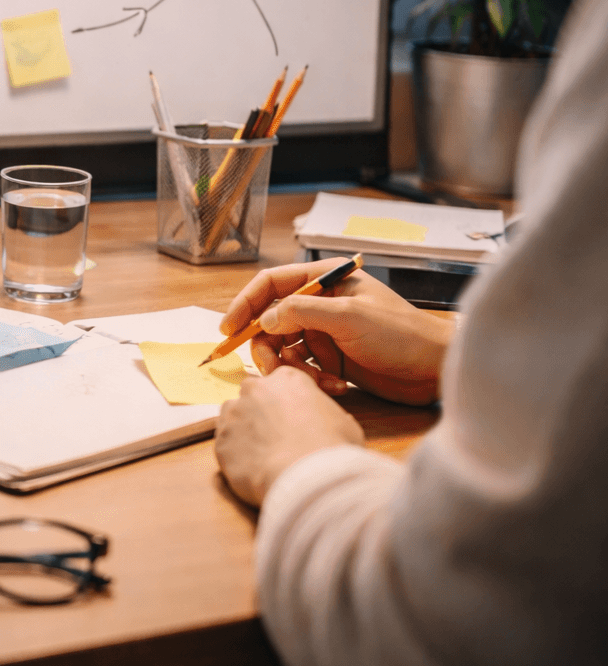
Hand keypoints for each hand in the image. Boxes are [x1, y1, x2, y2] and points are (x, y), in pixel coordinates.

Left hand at [215, 367, 364, 505]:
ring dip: (245, 431)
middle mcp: (254, 389)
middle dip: (262, 412)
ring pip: (234, 417)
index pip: (283, 384)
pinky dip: (237, 455)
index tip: (294, 420)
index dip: (289, 403)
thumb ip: (325, 415)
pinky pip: (226, 444)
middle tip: (277, 437)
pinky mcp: (220, 439)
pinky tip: (254, 468)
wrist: (306, 478)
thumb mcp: (344, 424)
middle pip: (254, 395)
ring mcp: (233, 413)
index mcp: (287, 379)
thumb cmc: (331, 449)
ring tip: (265, 455)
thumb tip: (324, 423)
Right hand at [219, 258, 451, 405]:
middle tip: (271, 369)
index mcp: (324, 279)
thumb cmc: (402, 334)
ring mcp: (324, 331)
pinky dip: (310, 379)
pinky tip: (334, 386)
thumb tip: (264, 320)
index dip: (245, 304)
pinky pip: (301, 367)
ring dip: (291, 368)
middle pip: (270, 320)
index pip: (271, 284)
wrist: (437, 370)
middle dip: (266, 346)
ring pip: (282, 347)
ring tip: (316, 381)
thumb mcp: (350, 317)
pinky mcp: (330, 358)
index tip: (229, 329)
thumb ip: (302, 312)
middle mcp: (319, 302)